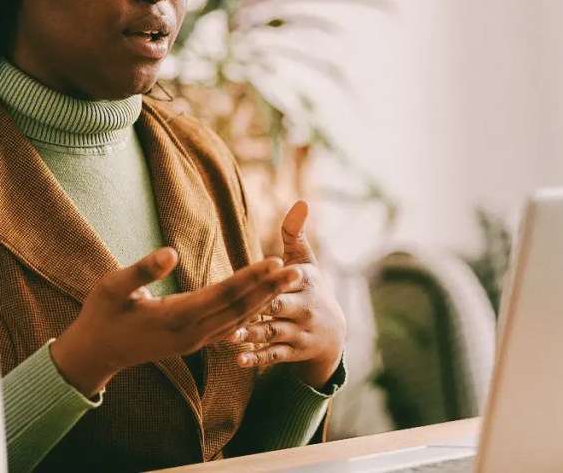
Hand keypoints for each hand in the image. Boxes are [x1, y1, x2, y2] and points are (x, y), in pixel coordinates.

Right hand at [51, 247, 299, 396]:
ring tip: (287, 282)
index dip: (251, 277)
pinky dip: (248, 314)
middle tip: (298, 269)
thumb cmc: (102, 314)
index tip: (275, 261)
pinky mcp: (191, 343)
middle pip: (239, 308)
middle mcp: (191, 333)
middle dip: (269, 289)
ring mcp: (193, 341)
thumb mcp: (114, 286)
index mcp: (176, 316)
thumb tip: (170, 251)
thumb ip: (143, 269)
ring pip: (237, 320)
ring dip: (264, 300)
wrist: (96, 353)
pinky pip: (227, 328)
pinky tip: (262, 304)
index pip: (223, 294)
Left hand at [229, 201, 346, 388]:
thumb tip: (300, 202)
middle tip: (237, 308)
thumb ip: (295, 233)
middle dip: (263, 307)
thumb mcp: (307, 261)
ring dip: (252, 335)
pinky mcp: (292, 352)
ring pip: (273, 333)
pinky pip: (274, 356)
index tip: (266, 273)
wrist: (332, 333)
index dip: (279, 276)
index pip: (290, 278)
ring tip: (230, 336)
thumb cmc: (309, 288)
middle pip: (280, 307)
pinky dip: (257, 358)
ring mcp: (298, 332)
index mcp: (305, 283)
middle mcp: (304, 309)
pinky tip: (239, 359)